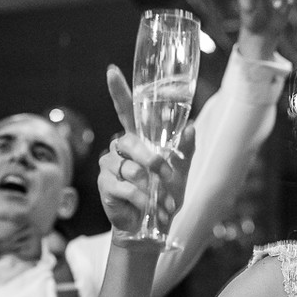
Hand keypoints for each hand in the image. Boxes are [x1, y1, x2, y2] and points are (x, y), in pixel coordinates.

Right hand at [98, 66, 194, 242]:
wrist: (151, 226)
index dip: (118, 90)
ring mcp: (110, 166)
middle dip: (151, 159)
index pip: (125, 110)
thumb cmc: (163, 195)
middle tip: (166, 174)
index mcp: (137, 140)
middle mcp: (120, 149)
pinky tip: (148, 207)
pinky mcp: (105, 185)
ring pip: (129, 167)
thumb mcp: (180, 171)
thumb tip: (191, 127)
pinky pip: (125, 186)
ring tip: (162, 201)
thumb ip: (185, 149)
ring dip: (150, 186)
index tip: (112, 70)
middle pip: (130, 141)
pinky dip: (141, 198)